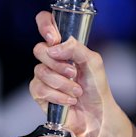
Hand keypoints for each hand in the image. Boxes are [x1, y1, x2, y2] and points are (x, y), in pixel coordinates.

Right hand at [30, 11, 133, 136]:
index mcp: (64, 45)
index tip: (53, 38)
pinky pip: (40, 88)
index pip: (46, 23)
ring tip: (77, 90)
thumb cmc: (96, 85)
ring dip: (62, 83)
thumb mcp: (93, 61)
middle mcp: (51, 58)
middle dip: (58, 63)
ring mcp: (44, 75)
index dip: (45, 25)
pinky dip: (58, 95)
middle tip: (73, 72)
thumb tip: (55, 47)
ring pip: (40, 71)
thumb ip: (76, 48)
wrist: (96, 113)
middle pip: (39, 49)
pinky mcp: (40, 93)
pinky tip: (69, 100)